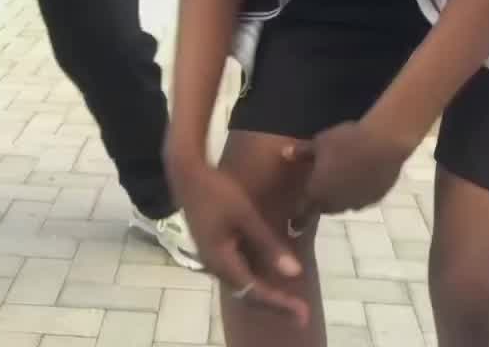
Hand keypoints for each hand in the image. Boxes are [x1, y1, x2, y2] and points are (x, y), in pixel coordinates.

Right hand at [171, 162, 308, 326]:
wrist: (187, 175)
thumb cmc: (217, 192)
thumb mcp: (246, 215)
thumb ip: (268, 245)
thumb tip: (294, 273)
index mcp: (221, 262)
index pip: (254, 292)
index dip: (279, 304)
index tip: (302, 313)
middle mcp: (215, 267)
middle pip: (247, 295)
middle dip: (275, 304)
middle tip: (300, 312)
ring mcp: (213, 259)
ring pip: (242, 286)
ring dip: (265, 294)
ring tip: (289, 299)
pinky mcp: (214, 250)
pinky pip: (238, 273)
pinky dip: (255, 280)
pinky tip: (269, 275)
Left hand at [284, 111, 414, 225]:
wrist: (383, 143)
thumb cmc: (346, 142)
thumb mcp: (320, 142)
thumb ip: (302, 152)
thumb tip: (285, 154)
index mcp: (318, 193)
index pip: (304, 213)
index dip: (298, 221)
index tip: (292, 228)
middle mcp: (336, 204)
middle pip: (325, 206)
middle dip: (322, 198)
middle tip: (323, 182)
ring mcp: (357, 203)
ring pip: (344, 203)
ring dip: (340, 195)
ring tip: (344, 176)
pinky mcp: (375, 199)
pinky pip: (362, 198)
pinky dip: (358, 190)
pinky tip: (362, 175)